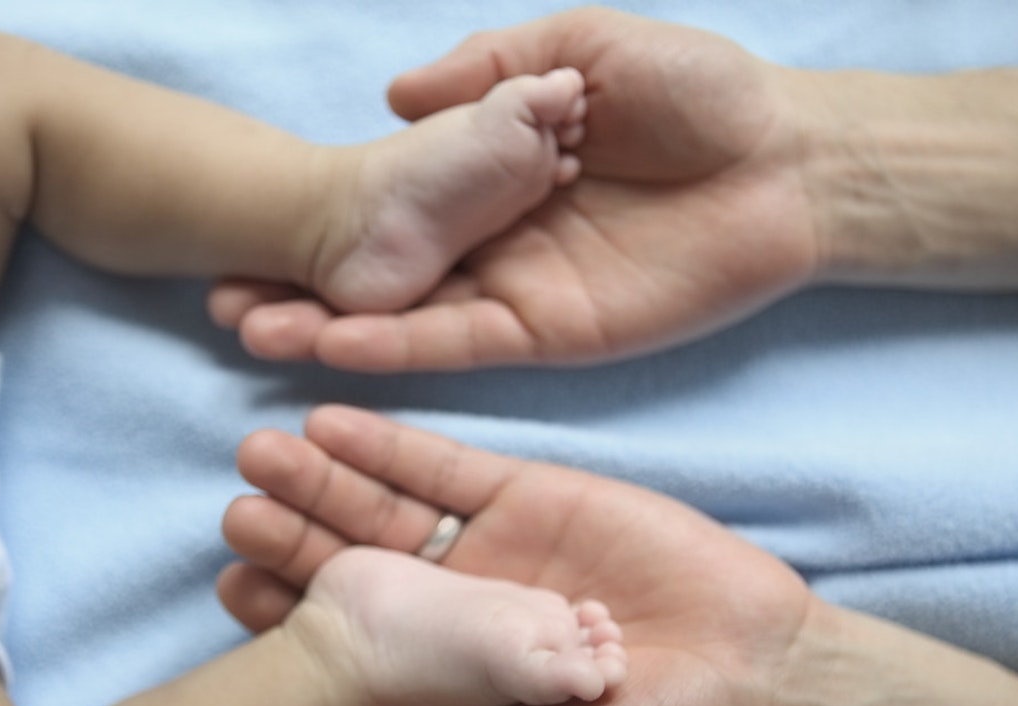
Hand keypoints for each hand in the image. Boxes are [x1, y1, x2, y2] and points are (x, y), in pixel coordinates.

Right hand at [209, 8, 819, 370]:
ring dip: (334, 330)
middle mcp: (494, 243)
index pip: (392, 205)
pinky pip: (463, 341)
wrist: (792, 162)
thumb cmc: (702, 94)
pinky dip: (402, 345)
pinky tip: (339, 345)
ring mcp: (518, 293)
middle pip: (385, 273)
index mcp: (496, 177)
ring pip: (409, 318)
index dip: (325, 221)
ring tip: (258, 332)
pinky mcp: (551, 334)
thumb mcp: (584, 48)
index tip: (246, 232)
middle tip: (225, 302)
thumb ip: (488, 73)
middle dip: (306, 290)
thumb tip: (393, 96)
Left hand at [217, 405, 815, 705]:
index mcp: (444, 679)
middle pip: (354, 566)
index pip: (347, 646)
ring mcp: (489, 547)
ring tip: (264, 451)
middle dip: (293, 536)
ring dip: (324, 480)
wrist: (761, 683)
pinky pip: (446, 467)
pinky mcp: (531, 495)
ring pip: (386, 509)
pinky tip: (334, 423)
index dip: (288, 620)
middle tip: (235, 509)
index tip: (230, 591)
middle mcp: (454, 608)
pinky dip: (390, 445)